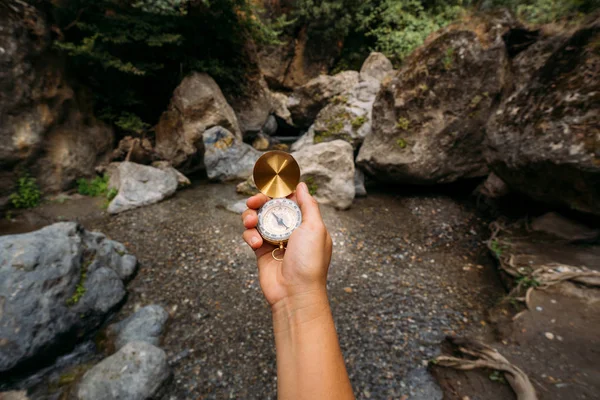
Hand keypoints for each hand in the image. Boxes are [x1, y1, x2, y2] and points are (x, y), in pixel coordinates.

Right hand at [242, 182, 332, 307]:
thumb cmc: (310, 262)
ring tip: (250, 222)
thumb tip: (301, 185)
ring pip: (257, 219)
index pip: (290, 199)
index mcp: (305, 222)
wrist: (295, 293)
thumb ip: (308, 205)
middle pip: (270, 206)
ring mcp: (274, 240)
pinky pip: (251, 235)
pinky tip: (256, 243)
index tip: (269, 183)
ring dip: (250, 216)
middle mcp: (289, 229)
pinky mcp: (261, 251)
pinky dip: (250, 235)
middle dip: (260, 200)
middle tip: (254, 201)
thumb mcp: (315, 228)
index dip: (279, 190)